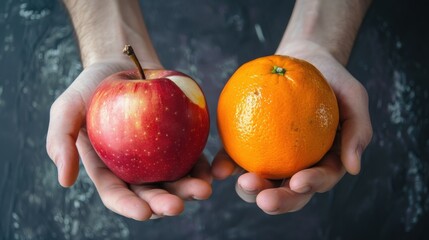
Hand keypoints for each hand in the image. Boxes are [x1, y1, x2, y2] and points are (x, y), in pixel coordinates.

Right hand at [46, 59, 211, 219]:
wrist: (123, 63)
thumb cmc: (91, 86)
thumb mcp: (66, 109)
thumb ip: (60, 142)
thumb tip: (65, 181)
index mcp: (108, 169)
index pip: (117, 195)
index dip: (130, 206)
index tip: (145, 212)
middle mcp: (135, 169)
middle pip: (151, 192)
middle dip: (164, 203)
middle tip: (178, 206)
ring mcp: (160, 157)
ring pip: (176, 180)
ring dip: (190, 189)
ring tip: (203, 190)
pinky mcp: (180, 142)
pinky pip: (193, 157)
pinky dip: (203, 167)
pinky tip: (214, 171)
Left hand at [212, 41, 372, 213]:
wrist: (303, 61)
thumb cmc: (332, 80)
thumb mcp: (353, 97)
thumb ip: (358, 130)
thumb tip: (354, 168)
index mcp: (324, 161)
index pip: (320, 179)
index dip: (310, 185)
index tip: (298, 181)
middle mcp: (298, 165)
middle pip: (289, 191)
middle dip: (278, 200)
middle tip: (264, 199)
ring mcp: (271, 157)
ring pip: (261, 182)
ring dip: (250, 190)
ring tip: (241, 182)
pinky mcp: (248, 143)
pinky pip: (236, 158)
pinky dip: (227, 165)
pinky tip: (219, 168)